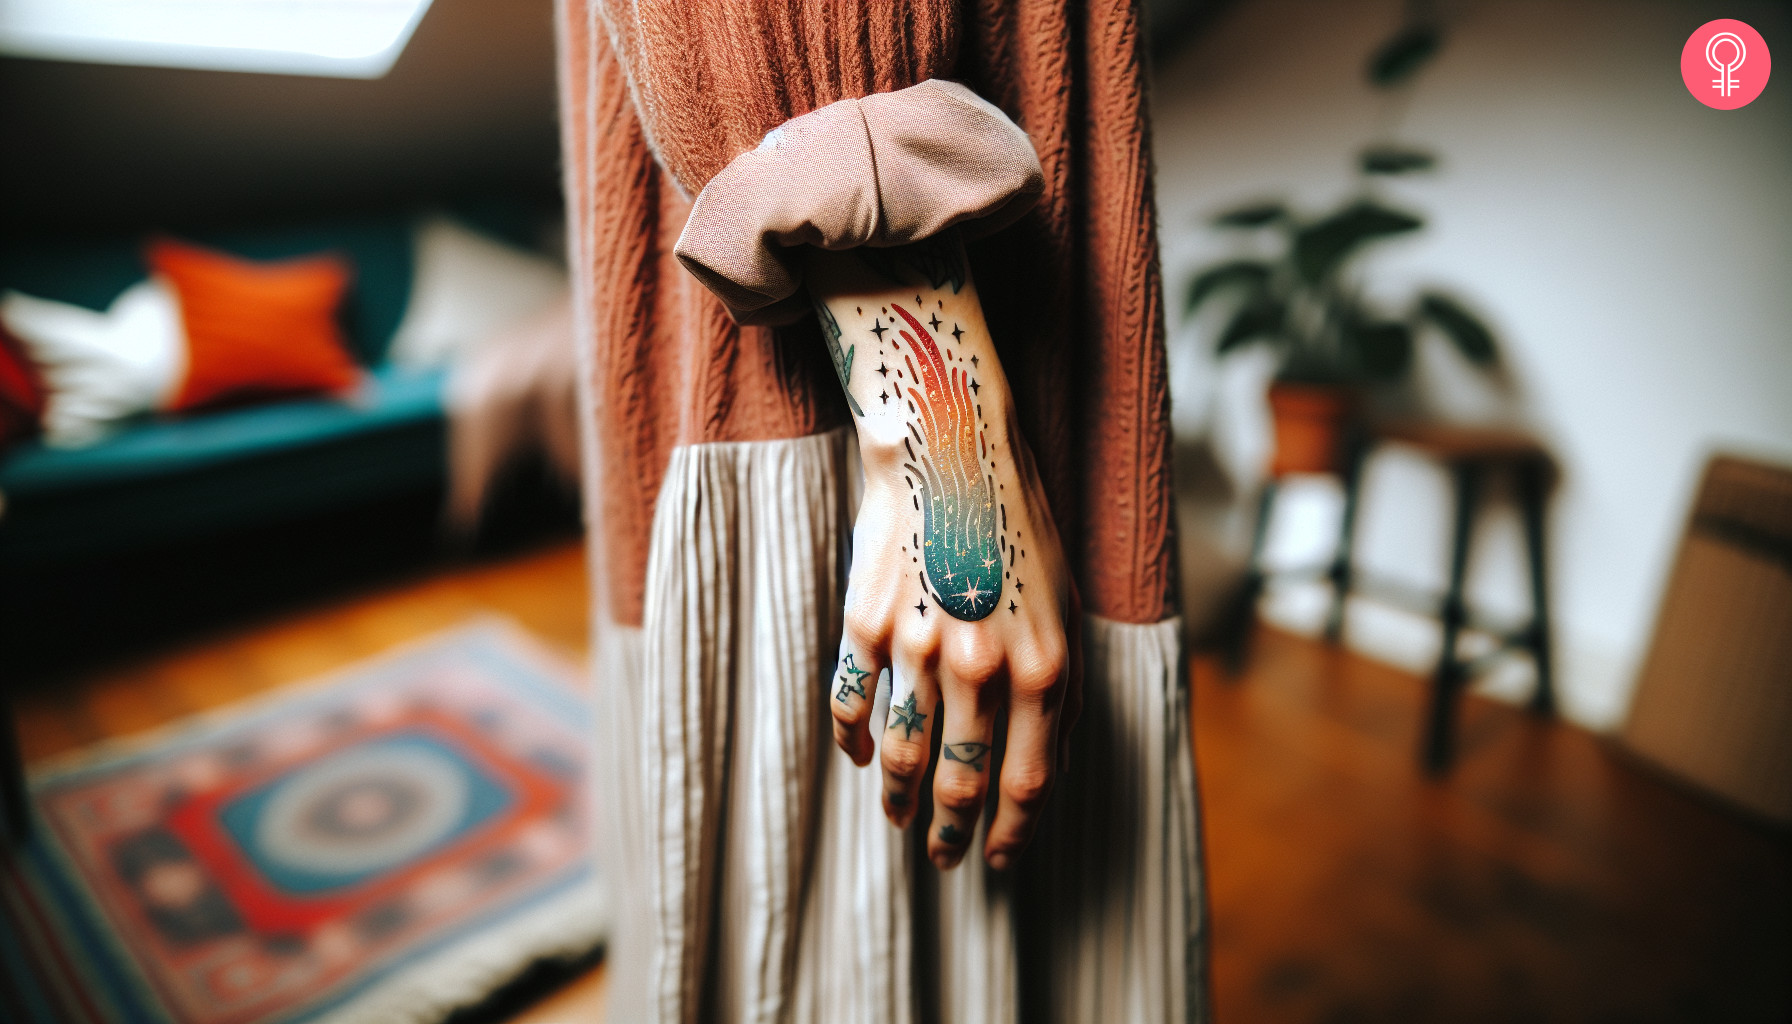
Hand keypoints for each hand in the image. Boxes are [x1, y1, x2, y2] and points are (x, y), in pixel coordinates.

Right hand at [805, 235, 1081, 870]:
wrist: (955, 451)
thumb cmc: (1021, 531)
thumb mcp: (1063, 611)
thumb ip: (1057, 695)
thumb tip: (1038, 776)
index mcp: (1043, 667)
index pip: (1025, 783)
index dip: (1012, 835)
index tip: (1000, 861)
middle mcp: (981, 664)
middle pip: (961, 780)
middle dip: (952, 833)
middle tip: (945, 857)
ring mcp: (918, 645)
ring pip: (900, 754)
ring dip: (897, 798)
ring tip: (898, 818)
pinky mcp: (867, 621)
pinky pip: (852, 703)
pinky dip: (852, 741)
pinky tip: (859, 757)